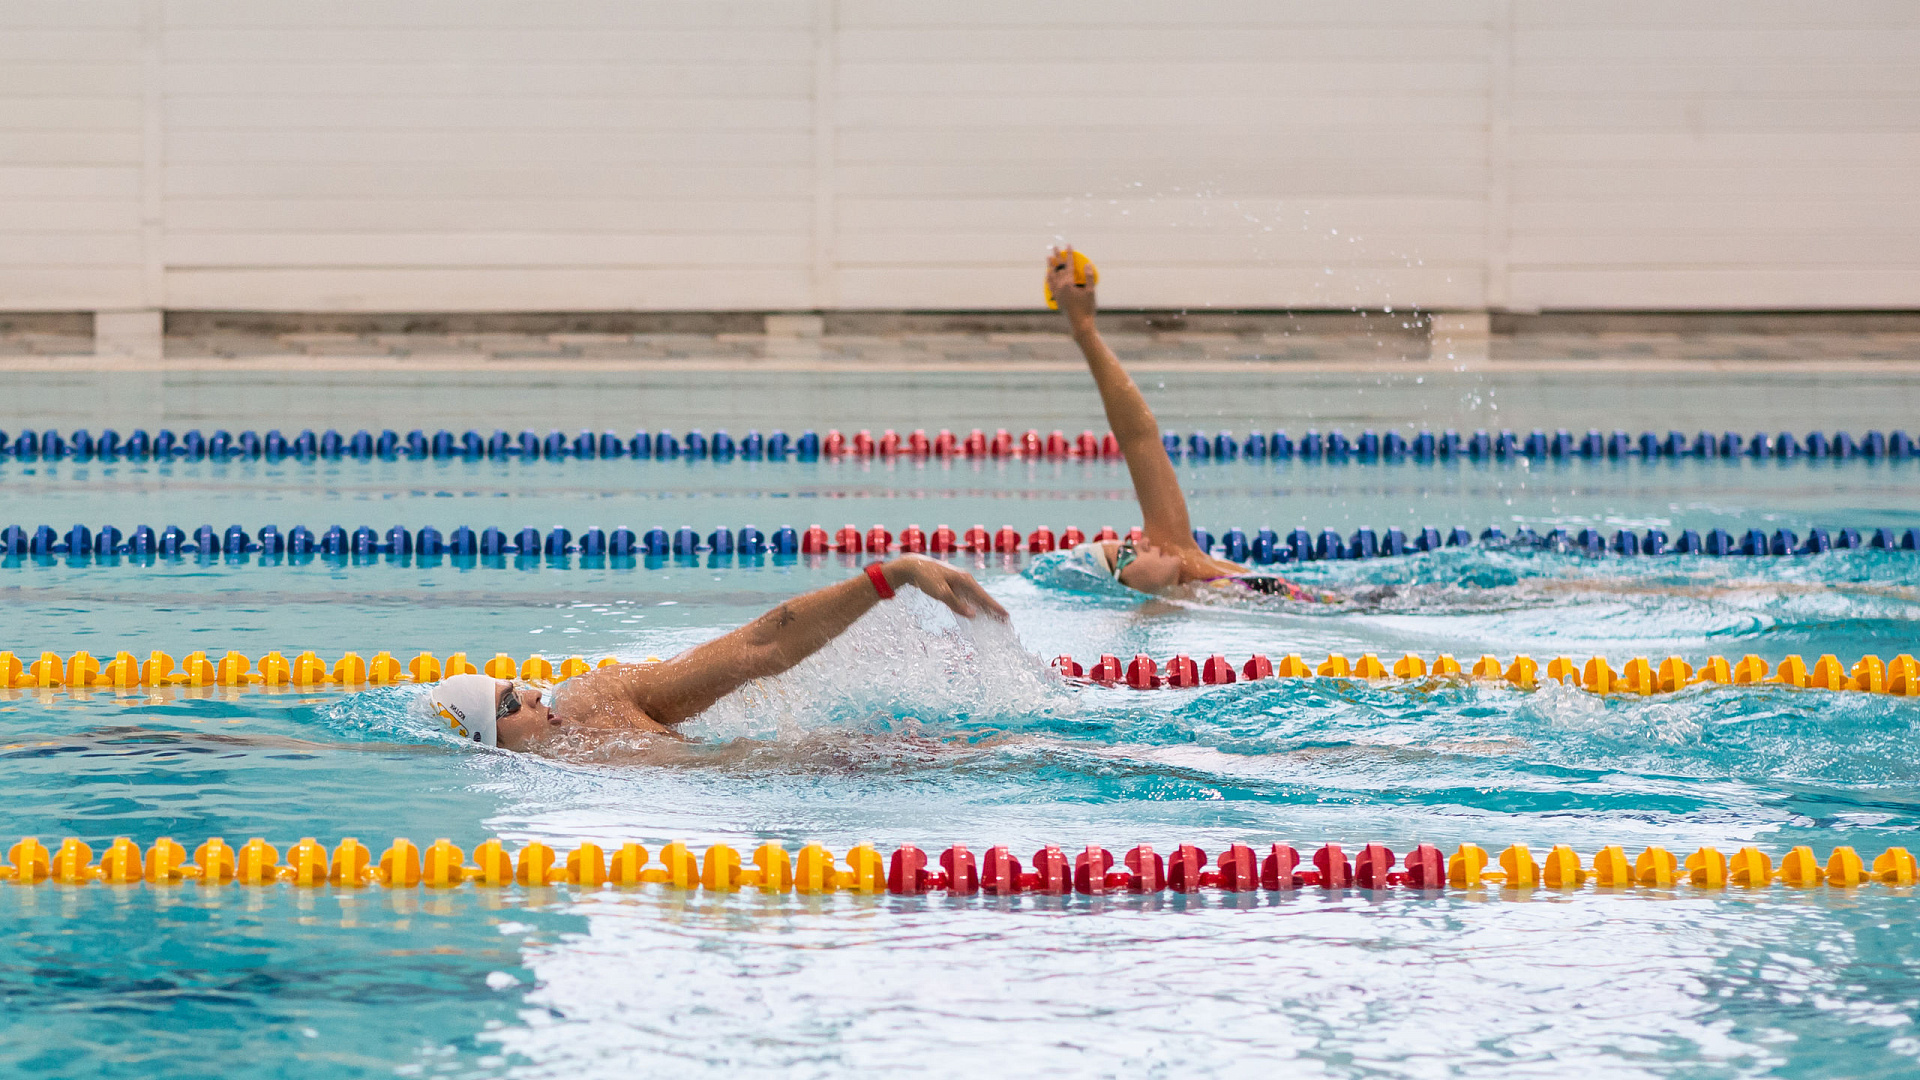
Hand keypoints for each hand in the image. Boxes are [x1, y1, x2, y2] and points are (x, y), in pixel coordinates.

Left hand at [884, 555, 1008, 620]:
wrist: (914, 566)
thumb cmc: (926, 579)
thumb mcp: (941, 593)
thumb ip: (957, 604)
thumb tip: (973, 615)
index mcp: (965, 580)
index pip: (984, 597)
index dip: (995, 607)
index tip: (1006, 616)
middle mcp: (965, 579)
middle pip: (983, 597)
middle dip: (993, 608)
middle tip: (1004, 620)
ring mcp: (959, 581)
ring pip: (975, 596)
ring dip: (984, 607)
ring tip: (994, 617)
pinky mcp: (953, 583)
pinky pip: (967, 596)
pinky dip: (974, 604)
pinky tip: (975, 610)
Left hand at [1046, 245, 1097, 330]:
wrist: (1080, 324)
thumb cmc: (1087, 308)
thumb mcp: (1091, 292)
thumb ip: (1088, 277)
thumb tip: (1087, 264)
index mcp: (1068, 284)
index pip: (1068, 265)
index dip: (1069, 254)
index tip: (1068, 245)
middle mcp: (1060, 287)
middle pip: (1057, 268)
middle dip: (1056, 256)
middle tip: (1054, 246)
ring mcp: (1057, 293)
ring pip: (1051, 276)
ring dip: (1050, 266)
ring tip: (1048, 258)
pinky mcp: (1057, 299)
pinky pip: (1050, 285)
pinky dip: (1049, 278)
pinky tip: (1048, 275)